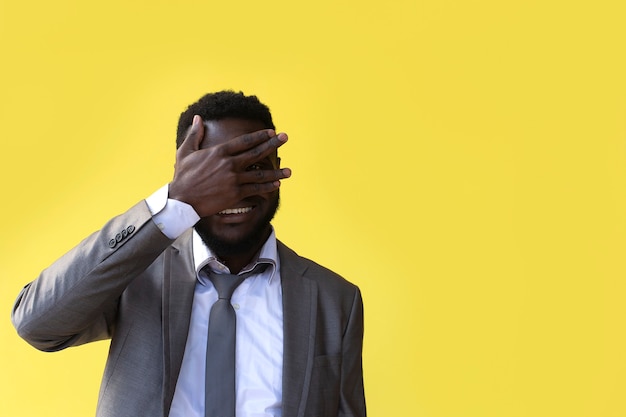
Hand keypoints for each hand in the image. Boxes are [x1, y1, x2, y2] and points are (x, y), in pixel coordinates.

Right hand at [169, 115, 290, 217]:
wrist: (182, 200)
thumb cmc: (183, 176)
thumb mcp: (185, 152)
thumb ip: (194, 134)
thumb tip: (198, 118)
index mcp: (219, 152)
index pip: (244, 141)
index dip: (259, 136)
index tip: (271, 132)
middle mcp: (229, 164)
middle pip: (256, 153)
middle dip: (272, 144)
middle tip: (285, 138)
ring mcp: (233, 179)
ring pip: (260, 174)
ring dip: (276, 172)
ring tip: (290, 171)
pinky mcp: (235, 194)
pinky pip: (255, 189)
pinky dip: (267, 187)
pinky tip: (277, 184)